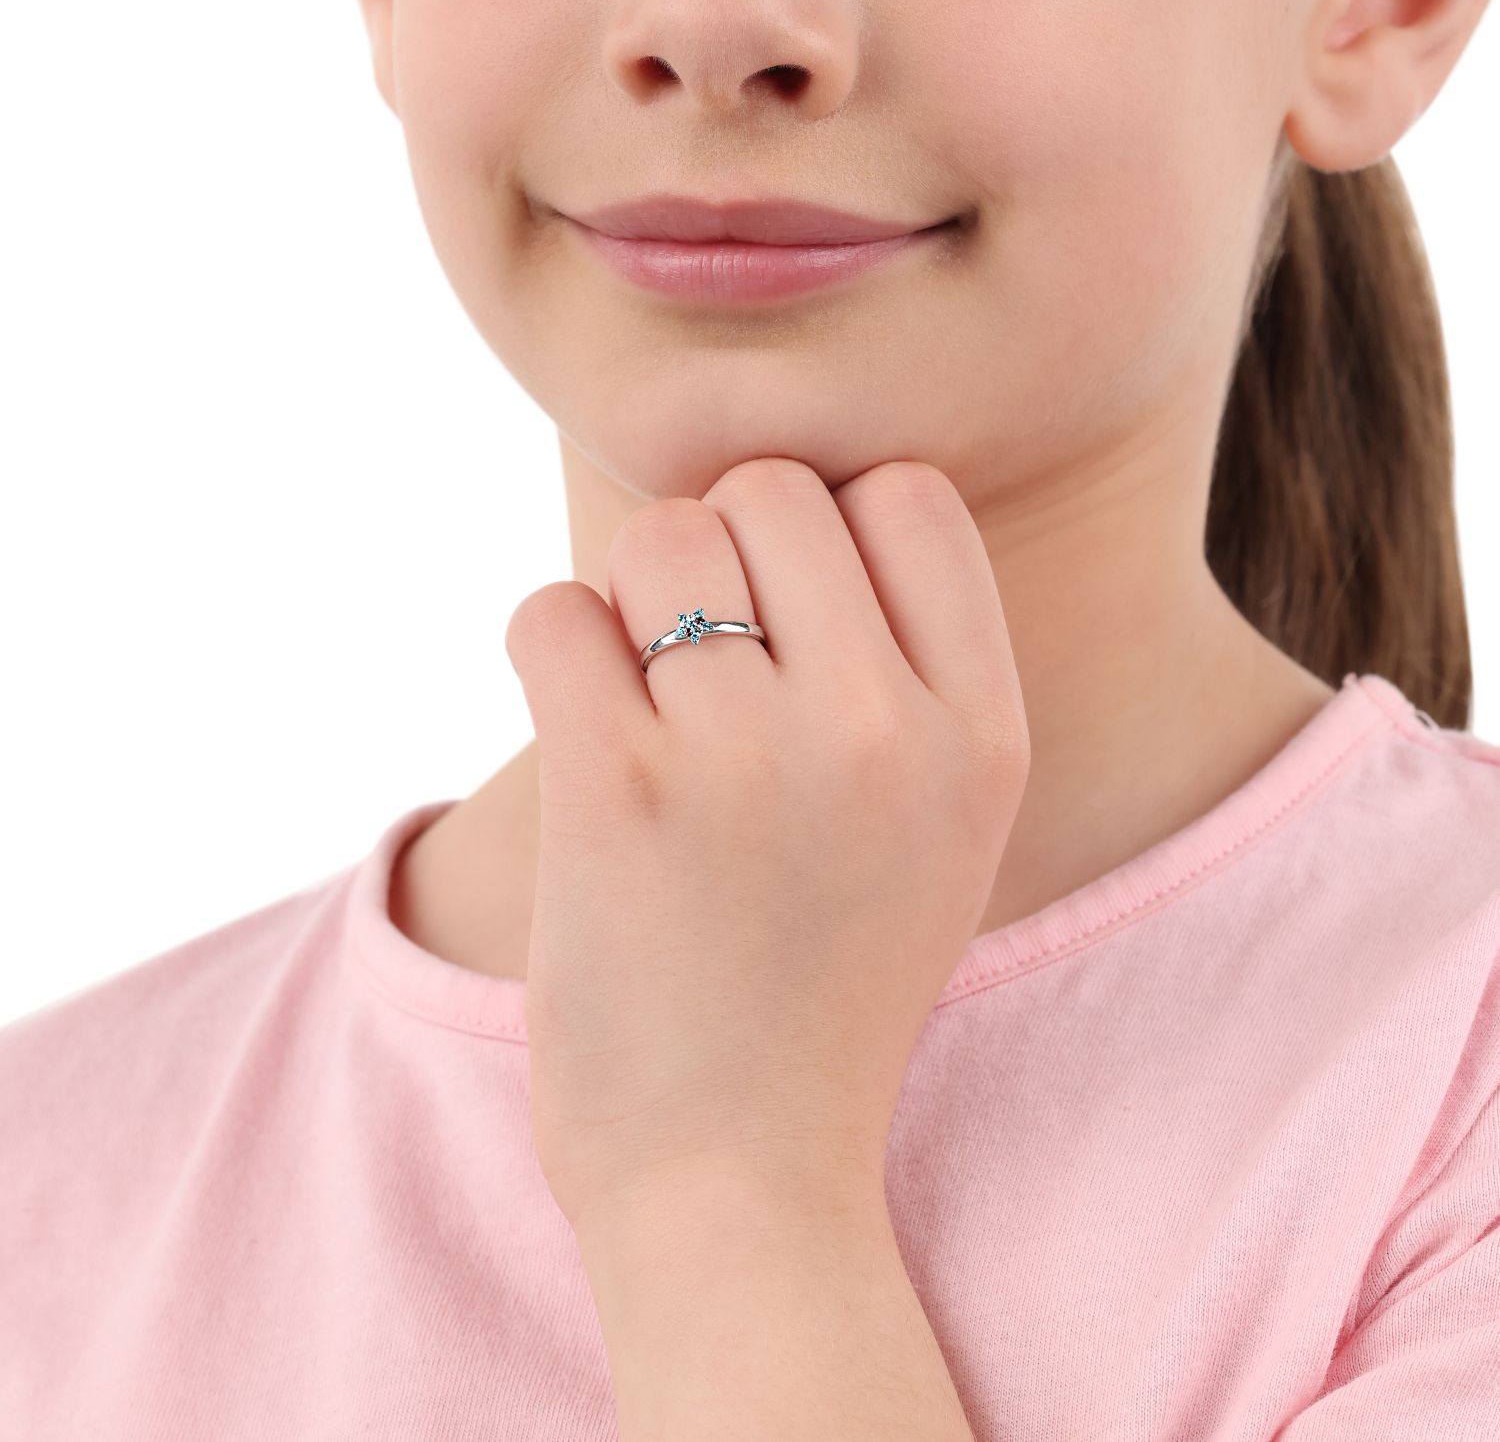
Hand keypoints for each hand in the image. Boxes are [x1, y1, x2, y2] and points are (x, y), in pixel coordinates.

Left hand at [506, 457, 1027, 1229]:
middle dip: (723, 550)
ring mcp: (751, 757)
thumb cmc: (821, 987)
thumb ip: (909, 673)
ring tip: (644, 707)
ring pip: (660, 535)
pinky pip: (555, 614)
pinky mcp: (619, 792)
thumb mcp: (940, 831)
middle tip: (702, 663)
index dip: (833, 527)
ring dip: (628, 604)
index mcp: (982, 735)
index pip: (911, 494)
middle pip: (775, 489)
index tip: (792, 610)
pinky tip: (581, 734)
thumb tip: (798, 505)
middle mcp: (883, 729)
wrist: (739, 1174)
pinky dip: (549, 651)